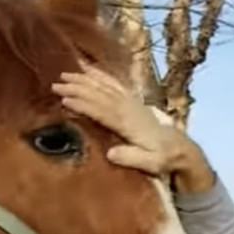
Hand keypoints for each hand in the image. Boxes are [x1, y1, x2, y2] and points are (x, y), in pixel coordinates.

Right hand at [51, 63, 214, 192]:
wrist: (178, 147)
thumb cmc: (161, 158)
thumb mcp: (150, 163)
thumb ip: (132, 157)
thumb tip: (111, 154)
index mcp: (128, 123)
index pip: (102, 111)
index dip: (83, 105)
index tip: (65, 100)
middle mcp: (128, 108)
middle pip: (99, 95)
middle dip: (77, 88)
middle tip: (55, 85)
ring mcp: (130, 101)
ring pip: (104, 86)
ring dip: (84, 79)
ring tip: (64, 74)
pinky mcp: (132, 100)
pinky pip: (114, 83)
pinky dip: (100, 75)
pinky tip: (88, 69)